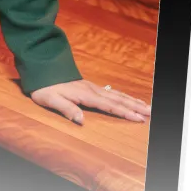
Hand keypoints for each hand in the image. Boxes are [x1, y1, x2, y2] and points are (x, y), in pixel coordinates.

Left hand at [29, 80, 151, 126]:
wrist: (41, 69)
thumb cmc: (45, 87)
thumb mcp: (51, 100)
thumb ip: (67, 109)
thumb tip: (81, 120)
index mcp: (85, 95)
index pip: (109, 106)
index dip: (124, 113)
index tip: (139, 118)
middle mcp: (92, 90)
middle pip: (118, 99)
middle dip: (135, 106)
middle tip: (150, 112)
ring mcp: (92, 87)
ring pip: (117, 94)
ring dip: (132, 100)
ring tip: (146, 105)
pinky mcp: (90, 86)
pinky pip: (111, 92)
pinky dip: (122, 96)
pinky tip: (128, 98)